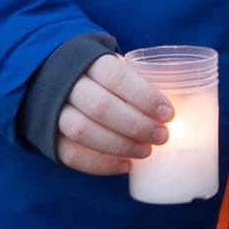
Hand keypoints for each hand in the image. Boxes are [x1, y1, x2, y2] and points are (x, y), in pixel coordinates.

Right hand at [56, 54, 171, 174]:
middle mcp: (66, 85)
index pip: (116, 77)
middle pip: (101, 107)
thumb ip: (138, 81)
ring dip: (120, 145)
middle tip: (163, 136)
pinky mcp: (47, 135)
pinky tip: (126, 166)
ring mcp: (52, 111)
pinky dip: (100, 164)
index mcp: (89, 63)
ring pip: (82, 132)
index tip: (169, 114)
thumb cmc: (99, 75)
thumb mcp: (116, 66)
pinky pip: (70, 154)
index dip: (144, 97)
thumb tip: (181, 105)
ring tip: (147, 152)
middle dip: (136, 126)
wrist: (48, 76)